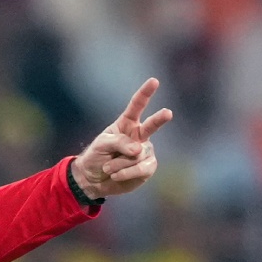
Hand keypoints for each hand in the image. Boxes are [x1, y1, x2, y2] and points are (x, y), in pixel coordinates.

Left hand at [72, 78, 172, 200]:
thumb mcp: (101, 144)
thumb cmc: (96, 156)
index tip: (154, 81)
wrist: (93, 179)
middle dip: (159, 119)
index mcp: (126, 124)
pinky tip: (116, 175)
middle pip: (151, 126)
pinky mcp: (147, 167)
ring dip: (119, 164)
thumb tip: (139, 149)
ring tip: (108, 168)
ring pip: (137, 155)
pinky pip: (141, 168)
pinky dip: (126, 173)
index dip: (145, 94)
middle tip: (167, 113)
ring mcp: (145, 151)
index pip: (136, 106)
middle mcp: (139, 135)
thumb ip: (119, 142)